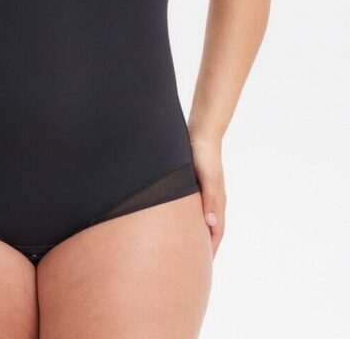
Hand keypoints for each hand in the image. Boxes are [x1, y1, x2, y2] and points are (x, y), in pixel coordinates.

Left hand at [189, 136, 226, 257]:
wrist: (202, 132)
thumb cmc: (203, 154)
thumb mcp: (206, 177)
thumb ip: (209, 200)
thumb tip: (210, 225)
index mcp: (217, 200)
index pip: (217, 231)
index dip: (211, 248)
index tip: (204, 266)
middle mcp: (214, 198)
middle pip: (211, 228)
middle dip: (205, 245)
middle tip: (194, 263)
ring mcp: (206, 191)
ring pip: (203, 218)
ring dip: (198, 232)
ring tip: (187, 246)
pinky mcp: (197, 183)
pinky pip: (196, 206)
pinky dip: (191, 217)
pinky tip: (180, 219)